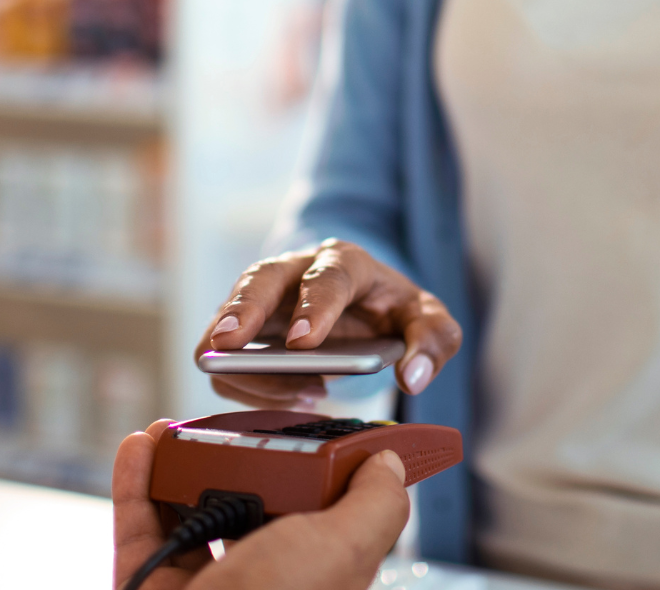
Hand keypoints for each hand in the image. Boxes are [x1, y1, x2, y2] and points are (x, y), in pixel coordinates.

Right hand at [114, 420, 409, 589]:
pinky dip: (134, 484)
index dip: (311, 468)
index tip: (300, 428)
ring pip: (189, 511)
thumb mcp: (342, 550)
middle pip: (249, 503)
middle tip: (227, 428)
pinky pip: (139, 528)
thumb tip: (389, 467)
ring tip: (172, 429)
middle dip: (236, 459)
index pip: (319, 512)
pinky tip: (139, 448)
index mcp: (315, 575)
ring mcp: (204, 586)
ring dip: (176, 463)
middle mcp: (261, 580)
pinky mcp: (151, 587)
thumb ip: (373, 507)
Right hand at [198, 240, 461, 409]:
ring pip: (227, 317)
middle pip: (259, 280)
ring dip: (246, 362)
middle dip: (242, 311)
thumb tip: (413, 378)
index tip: (303, 342)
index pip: (327, 275)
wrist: (369, 308)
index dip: (315, 306)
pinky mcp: (246, 328)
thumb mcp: (427, 320)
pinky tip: (290, 397)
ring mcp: (265, 299)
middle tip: (229, 345)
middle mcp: (296, 271)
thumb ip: (433, 342)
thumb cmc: (394, 311)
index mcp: (345, 262)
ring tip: (300, 393)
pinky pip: (226, 359)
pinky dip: (247, 384)